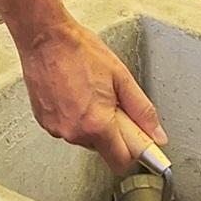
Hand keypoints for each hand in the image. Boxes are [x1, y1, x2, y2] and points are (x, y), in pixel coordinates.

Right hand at [17, 19, 164, 173]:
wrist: (45, 38)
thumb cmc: (79, 51)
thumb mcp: (121, 77)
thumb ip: (142, 110)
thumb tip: (157, 134)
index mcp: (97, 124)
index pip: (121, 162)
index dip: (134, 151)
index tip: (139, 141)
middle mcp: (74, 132)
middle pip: (104, 150)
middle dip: (113, 133)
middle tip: (112, 104)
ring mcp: (56, 128)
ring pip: (85, 139)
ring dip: (93, 124)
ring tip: (90, 94)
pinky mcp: (44, 121)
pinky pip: (68, 128)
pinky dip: (75, 117)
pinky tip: (74, 94)